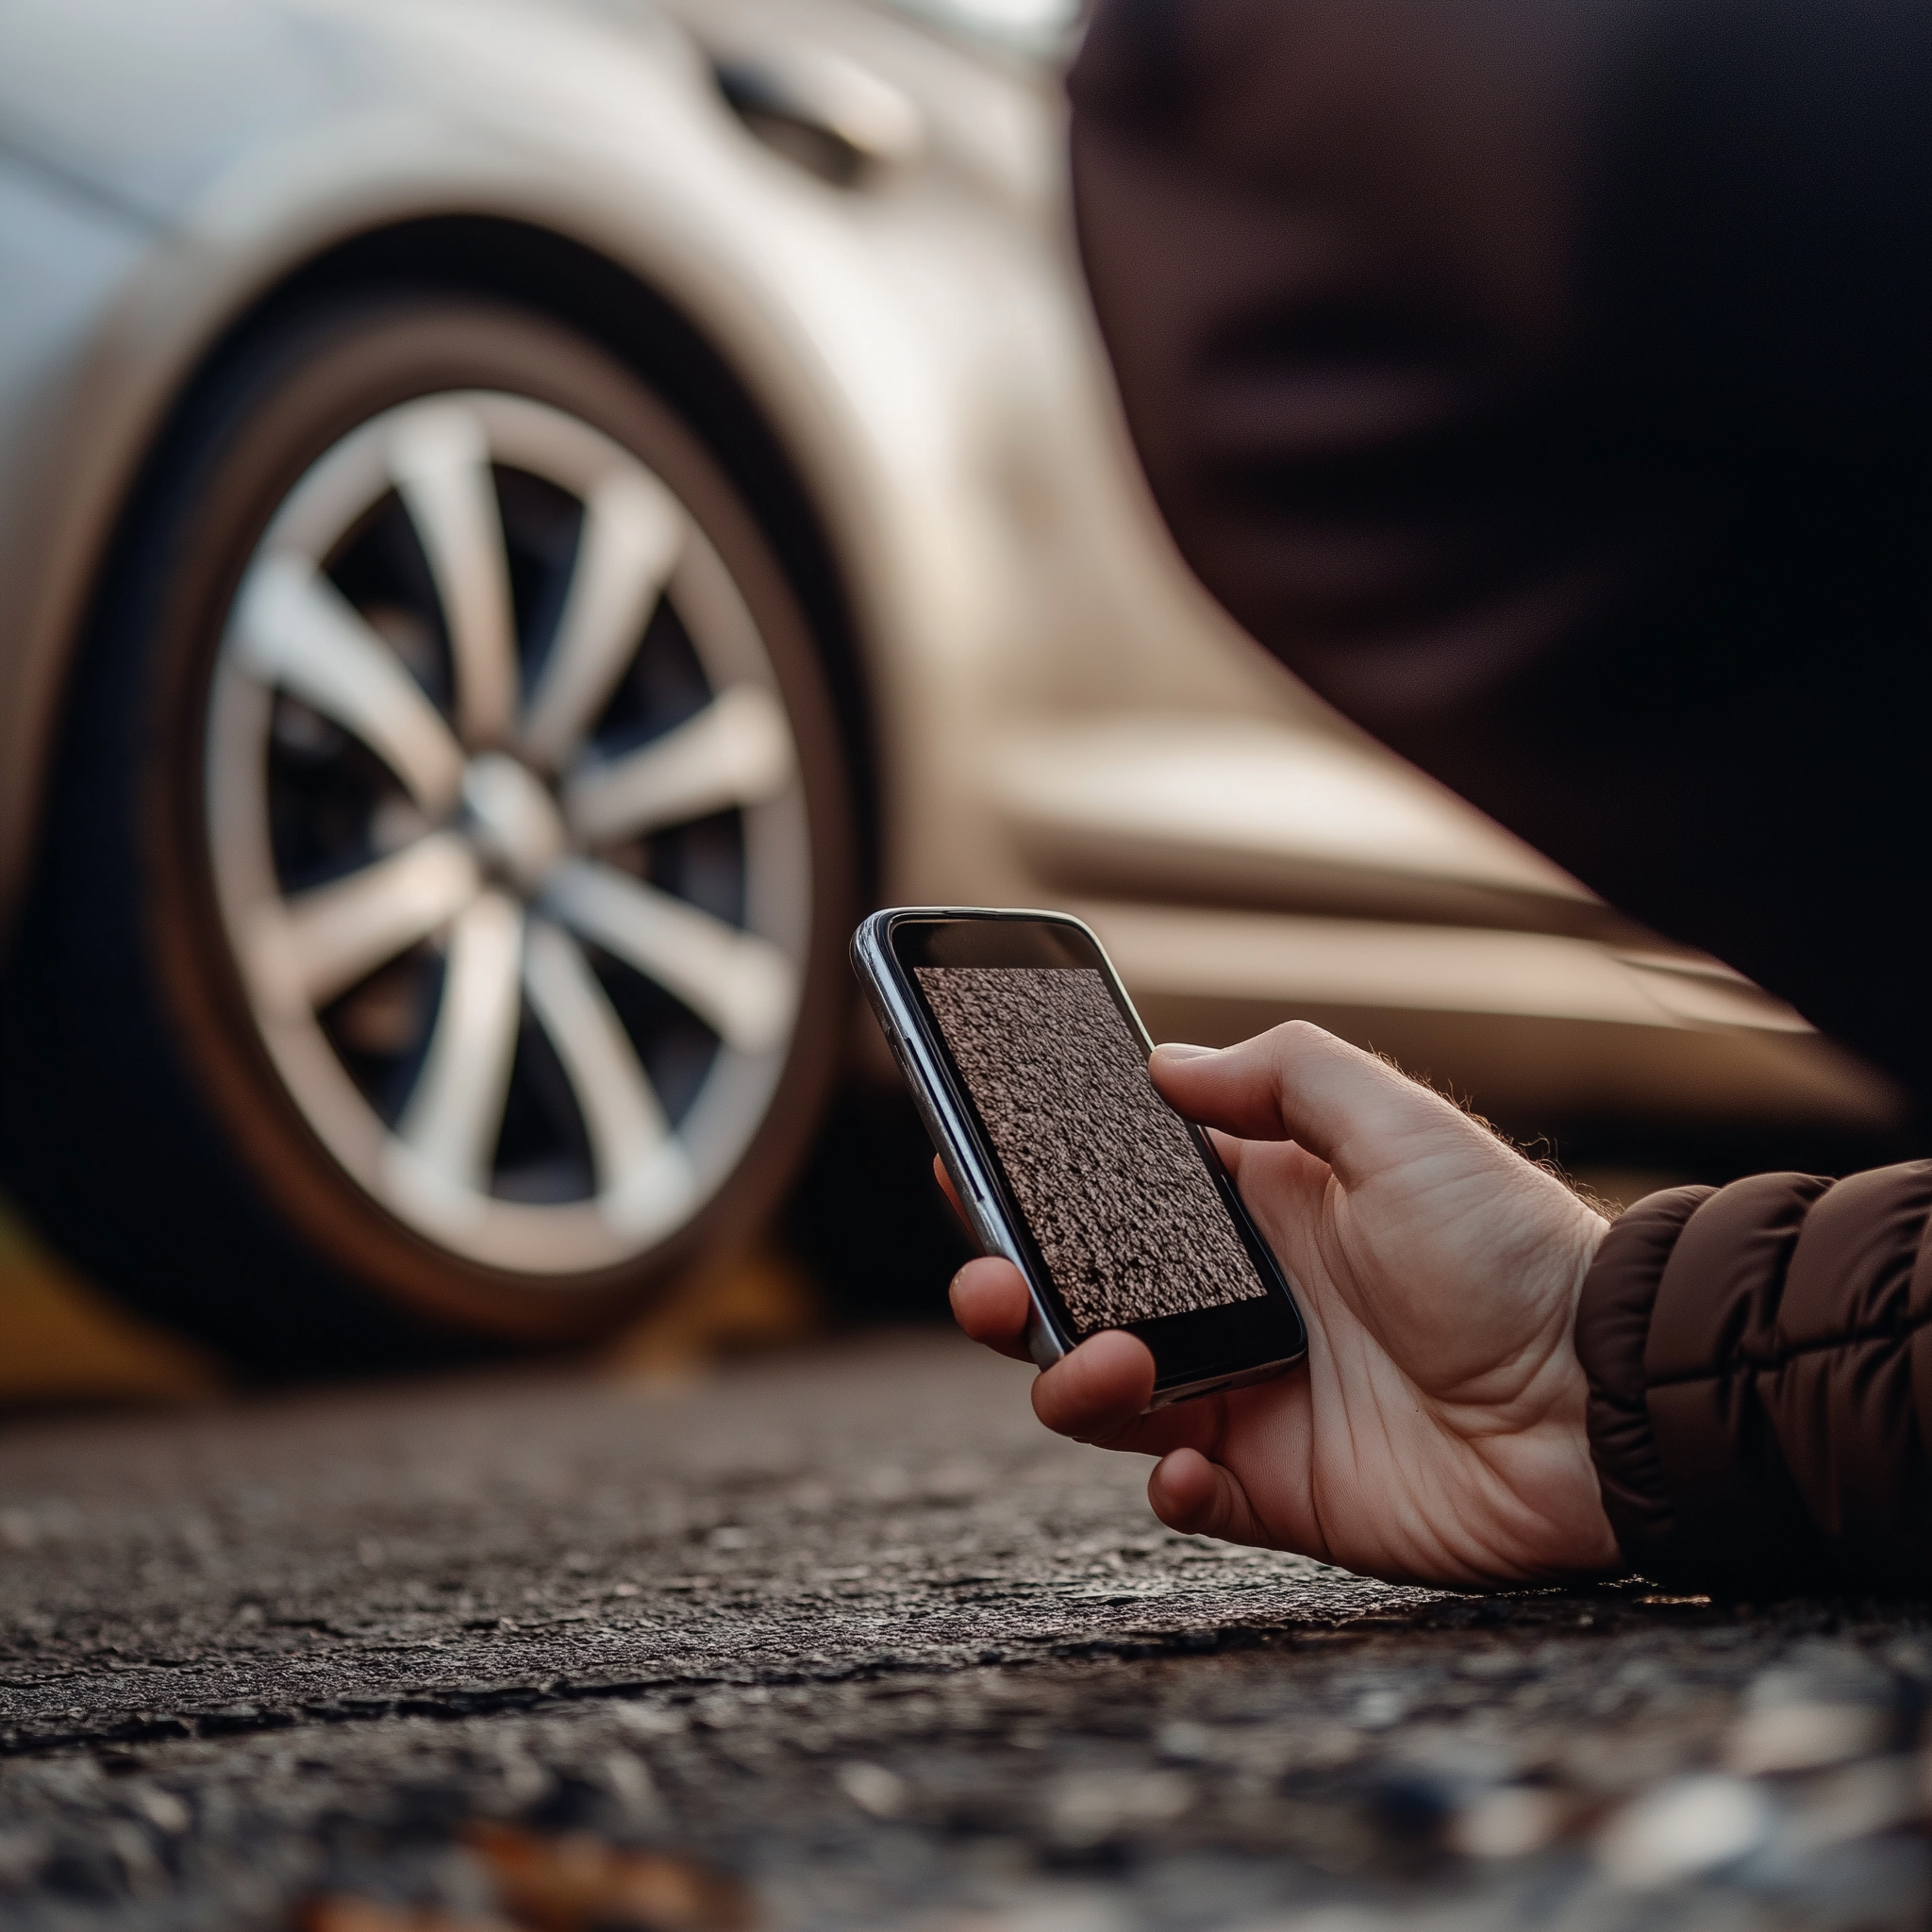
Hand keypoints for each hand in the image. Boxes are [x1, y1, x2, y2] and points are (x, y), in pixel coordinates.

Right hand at [947, 1022, 1618, 1586]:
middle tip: (990, 1284)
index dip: (1032, 1184)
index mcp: (1257, 1210)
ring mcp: (1253, 1396)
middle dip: (1013, 1291)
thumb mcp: (1400, 1125)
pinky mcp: (1280, 1487)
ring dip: (1076, 1381)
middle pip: (1083, 1299)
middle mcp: (1239, 1300)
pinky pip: (1183, 1494)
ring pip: (1108, 1396)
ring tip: (1119, 1366)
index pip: (1113, 1192)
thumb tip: (1163, 1063)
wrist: (1608, 1404)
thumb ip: (1282, 1076)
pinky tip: (1189, 1463)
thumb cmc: (1514, 1251)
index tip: (962, 1165)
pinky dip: (1164, 1485)